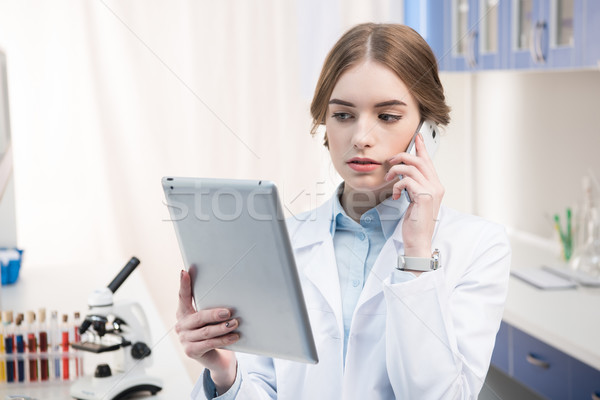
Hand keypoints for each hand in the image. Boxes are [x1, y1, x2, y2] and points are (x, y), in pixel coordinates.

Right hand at [176, 270, 238, 392]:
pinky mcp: (191, 351)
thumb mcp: (211, 318)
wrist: (216, 358)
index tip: (185, 272)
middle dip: (214, 314)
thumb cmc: (214, 333)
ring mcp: (184, 339)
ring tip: (235, 323)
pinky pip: (209, 343)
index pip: (183, 297)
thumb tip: (228, 290)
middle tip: (228, 312)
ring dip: (222, 328)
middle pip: (199, 317)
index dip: (184, 285)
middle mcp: (181, 325)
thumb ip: (211, 307)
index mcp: (183, 313)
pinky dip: (223, 340)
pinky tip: (234, 336)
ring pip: (206, 331)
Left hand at [384, 133, 444, 259]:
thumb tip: (404, 174)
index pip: (428, 162)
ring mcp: (431, 191)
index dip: (422, 147)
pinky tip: (397, 195)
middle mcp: (436, 186)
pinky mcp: (424, 197)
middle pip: (419, 160)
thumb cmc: (416, 223)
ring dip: (396, 171)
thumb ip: (414, 186)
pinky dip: (397, 185)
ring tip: (390, 179)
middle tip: (390, 161)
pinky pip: (406, 181)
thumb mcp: (415, 200)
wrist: (418, 240)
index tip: (417, 137)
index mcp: (435, 185)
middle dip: (402, 156)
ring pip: (411, 168)